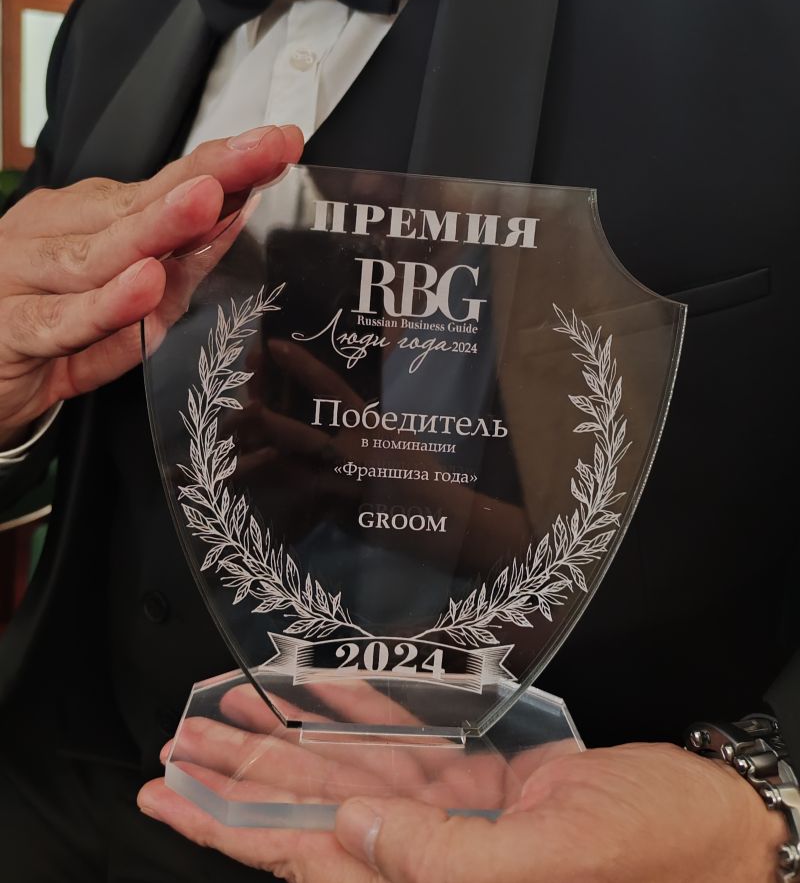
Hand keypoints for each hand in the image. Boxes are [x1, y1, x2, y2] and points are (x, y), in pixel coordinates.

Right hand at [0, 124, 302, 446]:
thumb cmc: (48, 326)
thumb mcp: (125, 295)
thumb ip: (176, 264)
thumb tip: (235, 221)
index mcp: (87, 216)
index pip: (165, 183)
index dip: (223, 164)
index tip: (281, 143)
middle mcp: (55, 233)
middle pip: (136, 203)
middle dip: (207, 177)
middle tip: (263, 154)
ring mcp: (24, 275)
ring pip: (95, 255)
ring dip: (155, 228)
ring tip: (207, 203)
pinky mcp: (8, 328)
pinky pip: (59, 320)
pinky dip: (103, 308)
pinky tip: (141, 287)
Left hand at [139, 740, 786, 882]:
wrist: (712, 825)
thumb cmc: (652, 853)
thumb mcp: (552, 861)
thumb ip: (442, 860)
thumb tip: (349, 835)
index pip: (302, 859)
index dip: (230, 825)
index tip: (170, 794)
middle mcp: (426, 852)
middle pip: (307, 813)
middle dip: (238, 777)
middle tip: (176, 747)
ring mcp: (450, 811)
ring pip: (344, 771)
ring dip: (283, 738)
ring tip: (221, 713)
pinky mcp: (478, 776)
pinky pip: (405, 739)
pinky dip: (358, 710)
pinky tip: (312, 688)